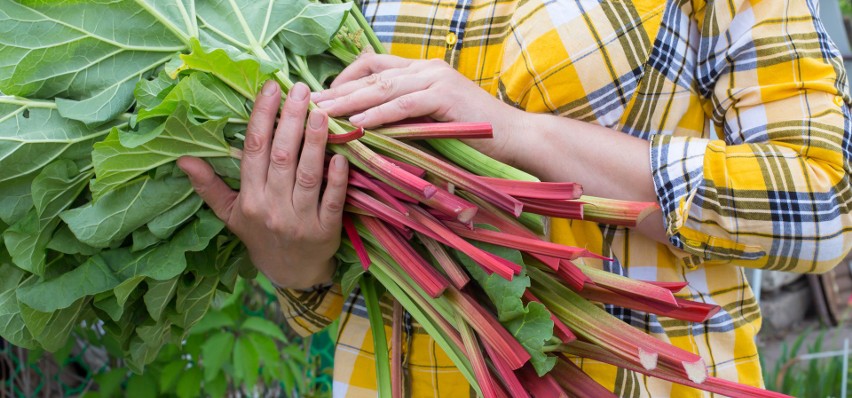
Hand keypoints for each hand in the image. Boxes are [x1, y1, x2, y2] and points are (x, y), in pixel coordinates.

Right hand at [177, 82, 348, 289]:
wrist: (292, 274)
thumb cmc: (261, 236)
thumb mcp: (231, 214)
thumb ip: (209, 186)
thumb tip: (182, 158)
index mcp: (249, 199)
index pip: (253, 150)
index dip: (262, 117)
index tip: (271, 87)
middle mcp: (273, 208)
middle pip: (281, 157)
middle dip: (291, 120)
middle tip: (301, 89)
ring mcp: (301, 220)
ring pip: (308, 174)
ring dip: (314, 141)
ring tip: (321, 111)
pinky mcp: (326, 230)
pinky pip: (333, 199)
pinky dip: (337, 177)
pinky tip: (340, 154)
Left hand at [310, 53, 526, 161]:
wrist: (516, 136)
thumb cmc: (476, 135)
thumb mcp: (434, 122)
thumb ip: (405, 120)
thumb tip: (370, 134)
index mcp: (421, 70)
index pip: (373, 65)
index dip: (344, 79)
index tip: (323, 98)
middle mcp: (426, 69)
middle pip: (371, 76)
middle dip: (337, 92)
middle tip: (308, 106)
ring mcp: (436, 79)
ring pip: (382, 89)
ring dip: (349, 103)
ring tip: (322, 115)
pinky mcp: (444, 97)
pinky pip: (403, 106)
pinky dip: (378, 115)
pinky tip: (357, 124)